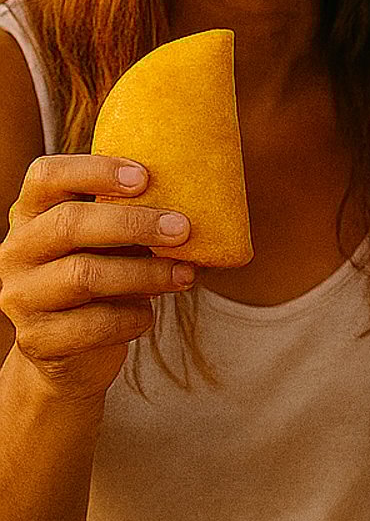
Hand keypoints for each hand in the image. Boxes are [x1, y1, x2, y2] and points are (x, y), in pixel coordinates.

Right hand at [0, 157, 194, 401]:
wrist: (71, 350)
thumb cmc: (102, 274)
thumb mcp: (107, 240)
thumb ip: (131, 213)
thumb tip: (200, 196)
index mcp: (32, 215)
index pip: (46, 175)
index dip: (94, 170)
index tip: (145, 177)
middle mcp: (16, 252)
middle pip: (69, 223)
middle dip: (133, 223)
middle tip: (183, 228)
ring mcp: (21, 297)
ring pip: (84, 275)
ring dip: (146, 273)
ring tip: (186, 274)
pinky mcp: (38, 339)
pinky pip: (95, 324)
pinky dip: (133, 317)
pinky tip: (148, 313)